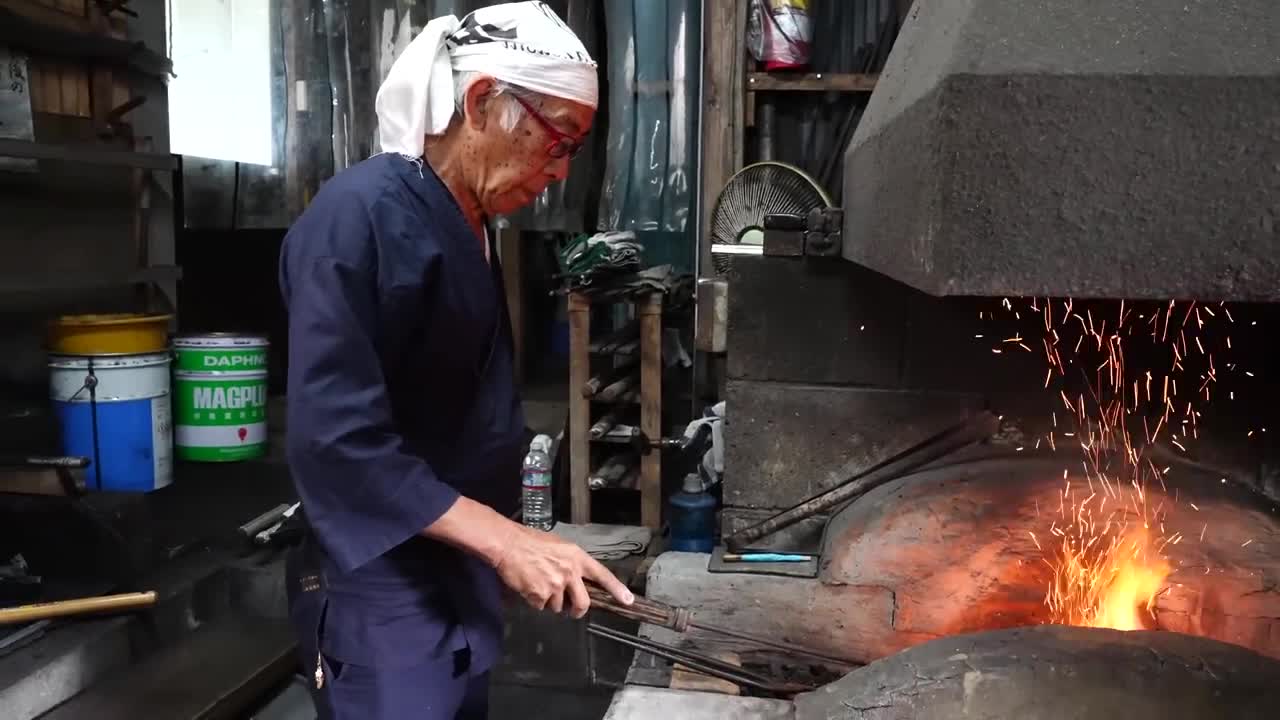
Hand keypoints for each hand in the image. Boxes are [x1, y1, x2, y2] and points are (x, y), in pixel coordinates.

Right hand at [492, 523, 633, 617]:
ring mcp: (556, 585)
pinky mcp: (540, 595)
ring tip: (537, 583)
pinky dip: (534, 600)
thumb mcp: (558, 546)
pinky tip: (528, 586)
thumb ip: (570, 562)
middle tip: (571, 611)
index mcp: (577, 557)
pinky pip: (540, 606)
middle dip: (577, 610)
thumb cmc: (530, 541)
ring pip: (558, 606)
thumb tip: (575, 578)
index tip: (628, 600)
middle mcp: (570, 572)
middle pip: (583, 603)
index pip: (602, 575)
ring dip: (549, 601)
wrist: (508, 544)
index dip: (617, 589)